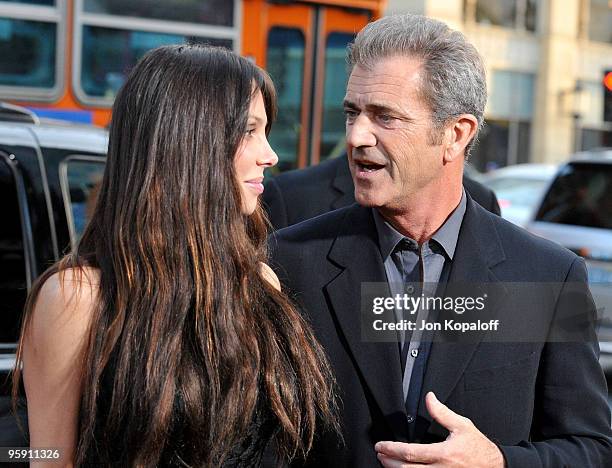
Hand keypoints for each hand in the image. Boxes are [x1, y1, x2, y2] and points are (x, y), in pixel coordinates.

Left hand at [375, 392, 503, 466]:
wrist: (495, 466)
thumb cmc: (478, 447)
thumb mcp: (462, 425)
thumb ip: (441, 413)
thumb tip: (429, 398)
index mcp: (444, 454)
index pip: (410, 453)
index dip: (392, 449)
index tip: (381, 445)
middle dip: (389, 462)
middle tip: (380, 453)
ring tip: (387, 462)